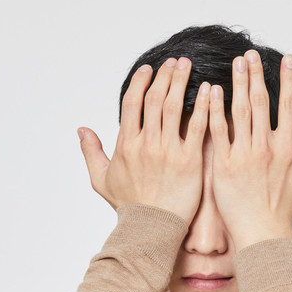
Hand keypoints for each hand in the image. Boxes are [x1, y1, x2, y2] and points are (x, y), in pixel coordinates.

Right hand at [77, 57, 210, 225]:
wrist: (152, 229)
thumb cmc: (129, 207)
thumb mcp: (102, 181)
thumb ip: (91, 153)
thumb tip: (81, 130)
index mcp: (126, 145)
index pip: (132, 103)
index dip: (141, 82)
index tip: (149, 70)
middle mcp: (146, 144)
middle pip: (155, 99)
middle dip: (165, 76)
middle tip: (175, 62)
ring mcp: (168, 151)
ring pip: (174, 107)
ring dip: (181, 82)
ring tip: (189, 67)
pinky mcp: (189, 161)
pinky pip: (197, 127)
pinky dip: (203, 106)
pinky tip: (210, 91)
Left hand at [208, 49, 291, 250]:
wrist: (262, 234)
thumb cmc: (287, 212)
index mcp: (288, 149)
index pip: (289, 105)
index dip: (288, 79)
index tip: (286, 60)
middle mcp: (266, 147)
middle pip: (261, 101)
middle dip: (256, 74)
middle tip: (250, 54)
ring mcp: (244, 155)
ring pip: (240, 111)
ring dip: (237, 84)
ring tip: (234, 64)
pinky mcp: (224, 165)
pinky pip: (218, 131)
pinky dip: (215, 110)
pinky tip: (211, 92)